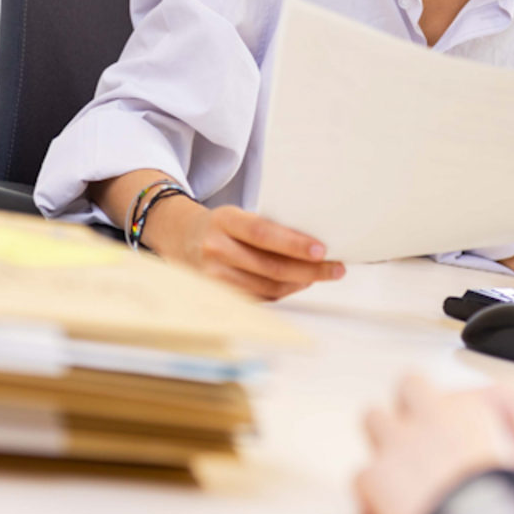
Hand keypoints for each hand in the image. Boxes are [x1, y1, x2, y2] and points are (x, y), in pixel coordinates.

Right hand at [148, 198, 344, 299]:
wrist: (178, 236)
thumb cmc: (220, 225)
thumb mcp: (236, 215)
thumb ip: (266, 228)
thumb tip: (311, 246)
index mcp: (224, 220)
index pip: (263, 233)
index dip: (294, 243)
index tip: (321, 250)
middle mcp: (216, 248)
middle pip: (270, 266)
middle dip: (308, 270)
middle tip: (335, 269)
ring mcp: (213, 275)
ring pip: (267, 286)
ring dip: (299, 283)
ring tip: (318, 275)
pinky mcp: (217, 293)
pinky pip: (258, 298)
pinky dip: (282, 292)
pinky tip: (297, 283)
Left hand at [355, 375, 513, 513]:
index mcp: (473, 412)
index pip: (461, 395)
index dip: (451, 413)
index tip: (458, 433)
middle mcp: (433, 417)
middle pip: (410, 385)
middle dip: (411, 405)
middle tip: (420, 434)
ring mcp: (398, 443)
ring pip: (374, 417)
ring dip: (384, 438)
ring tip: (399, 469)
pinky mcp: (374, 477)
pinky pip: (362, 477)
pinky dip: (372, 494)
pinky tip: (388, 511)